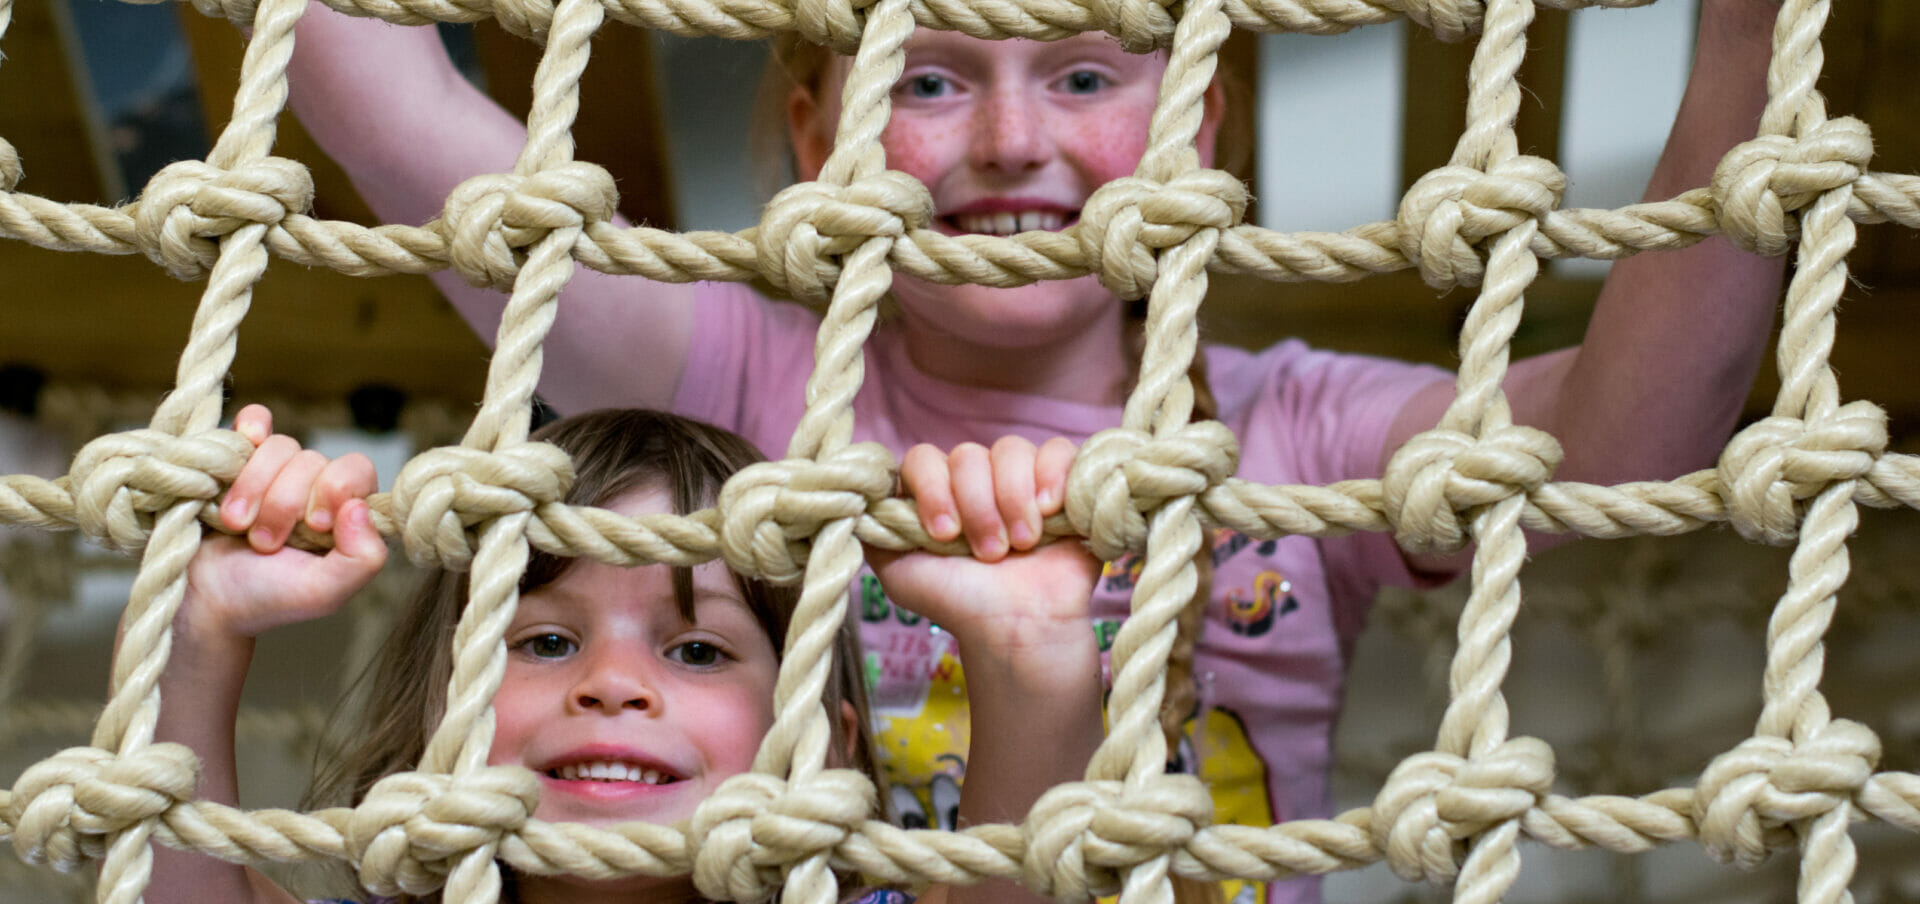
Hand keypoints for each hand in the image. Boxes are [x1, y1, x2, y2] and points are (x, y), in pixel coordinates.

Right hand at [180, 404, 386, 641]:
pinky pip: (255, 420)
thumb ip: (362, 559)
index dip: (335, 491)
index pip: (357, 471)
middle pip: (313, 460)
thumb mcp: (325, 592)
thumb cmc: (266, 597)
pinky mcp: (238, 458)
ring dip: (254, 489)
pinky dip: (250, 426)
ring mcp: (276, 470)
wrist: (203, 598)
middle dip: (284, 503)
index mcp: (343, 513)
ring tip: (237, 526)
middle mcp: (314, 486)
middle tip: (266, 542)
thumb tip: (360, 507)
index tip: (314, 525)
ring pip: (281, 446)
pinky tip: (244, 441)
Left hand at [868, 437, 1097, 657]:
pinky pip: (1057, 450)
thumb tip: (852, 496)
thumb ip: (873, 532)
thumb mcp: (899, 573)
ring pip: (1010, 450)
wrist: (1018, 629)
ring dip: (1012, 500)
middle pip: (968, 454)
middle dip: (977, 507)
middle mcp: (976, 481)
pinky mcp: (1063, 483)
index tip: (943, 534)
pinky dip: (1052, 476)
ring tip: (1022, 545)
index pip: (922, 458)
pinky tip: (1050, 511)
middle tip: (989, 554)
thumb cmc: (960, 604)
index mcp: (937, 494)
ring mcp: (1020, 480)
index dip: (931, 489)